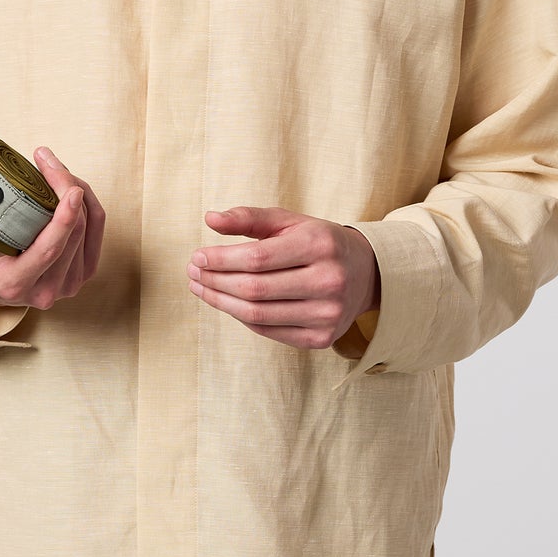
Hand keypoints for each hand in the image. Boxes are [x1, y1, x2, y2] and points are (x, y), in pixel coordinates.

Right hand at [0, 147, 105, 310]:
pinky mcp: (81, 272)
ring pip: (89, 229)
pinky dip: (86, 203)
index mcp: (15, 284)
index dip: (65, 220)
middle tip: (45, 158)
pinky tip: (68, 184)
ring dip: (77, 191)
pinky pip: (96, 231)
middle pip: (73, 234)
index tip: (72, 190)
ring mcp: (68, 284)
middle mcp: (47, 290)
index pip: (48, 251)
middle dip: (66, 188)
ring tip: (52, 167)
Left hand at [185, 206, 379, 349]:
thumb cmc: (317, 242)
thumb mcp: (289, 221)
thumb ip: (249, 218)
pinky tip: (227, 303)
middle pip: (254, 288)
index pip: (257, 257)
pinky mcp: (321, 338)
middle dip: (215, 281)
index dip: (221, 259)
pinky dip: (242, 317)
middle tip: (192, 274)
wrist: (365, 273)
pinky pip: (268, 331)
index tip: (197, 257)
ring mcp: (328, 314)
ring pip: (257, 314)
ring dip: (221, 302)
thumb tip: (209, 218)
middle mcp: (329, 280)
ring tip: (201, 289)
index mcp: (320, 245)